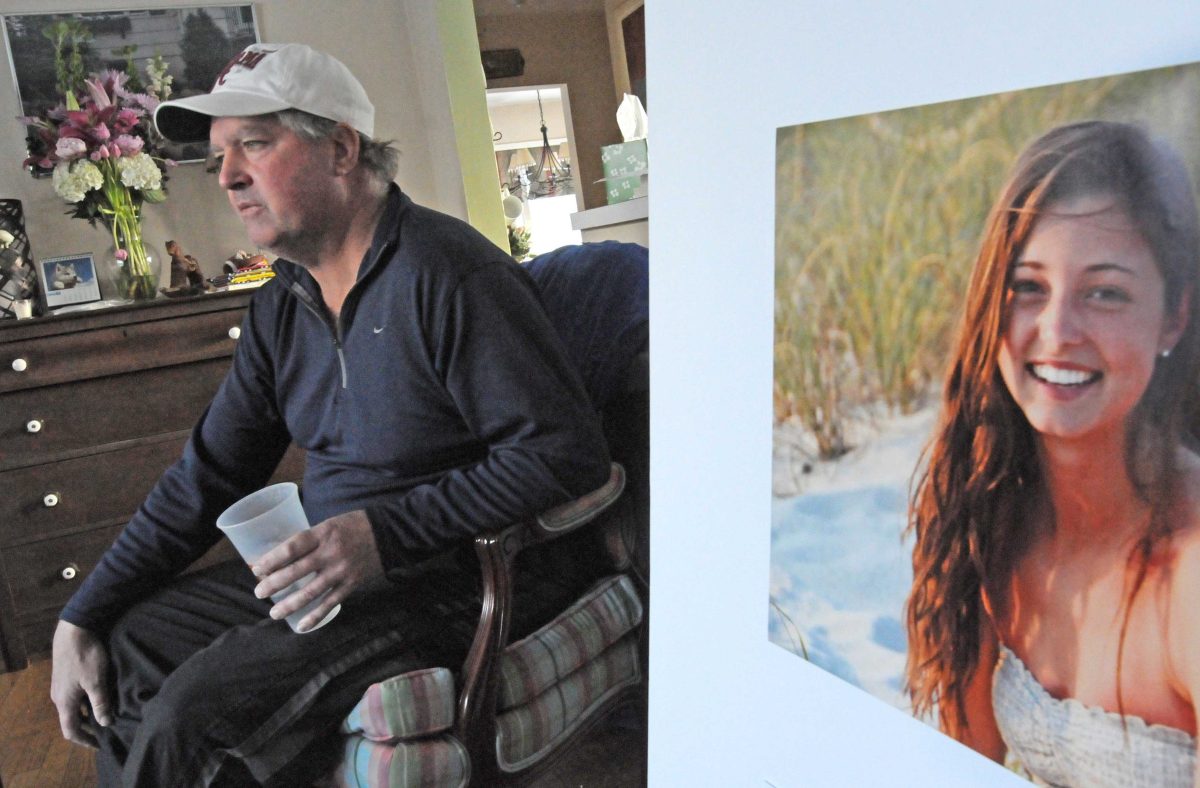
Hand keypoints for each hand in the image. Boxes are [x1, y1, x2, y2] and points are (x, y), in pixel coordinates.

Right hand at [50, 620, 111, 748]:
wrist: (74, 629)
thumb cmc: (85, 656)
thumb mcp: (96, 681)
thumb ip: (100, 703)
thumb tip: (105, 724)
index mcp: (64, 702)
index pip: (70, 730)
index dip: (85, 741)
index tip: (100, 745)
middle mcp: (60, 696)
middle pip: (72, 720)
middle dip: (88, 728)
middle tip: (106, 732)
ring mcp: (62, 685)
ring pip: (74, 706)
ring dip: (88, 713)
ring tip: (107, 715)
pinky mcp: (67, 675)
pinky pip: (76, 695)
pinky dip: (87, 701)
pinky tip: (101, 696)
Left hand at [251, 509, 382, 631]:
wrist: (389, 533)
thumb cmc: (353, 526)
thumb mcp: (329, 525)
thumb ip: (308, 540)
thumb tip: (278, 556)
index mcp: (323, 533)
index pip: (292, 548)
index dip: (272, 559)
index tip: (257, 569)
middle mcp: (331, 552)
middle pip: (297, 571)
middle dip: (274, 583)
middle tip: (259, 593)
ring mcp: (342, 571)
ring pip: (311, 592)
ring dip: (290, 604)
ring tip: (274, 612)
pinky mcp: (352, 584)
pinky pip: (330, 603)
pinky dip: (315, 616)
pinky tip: (301, 625)